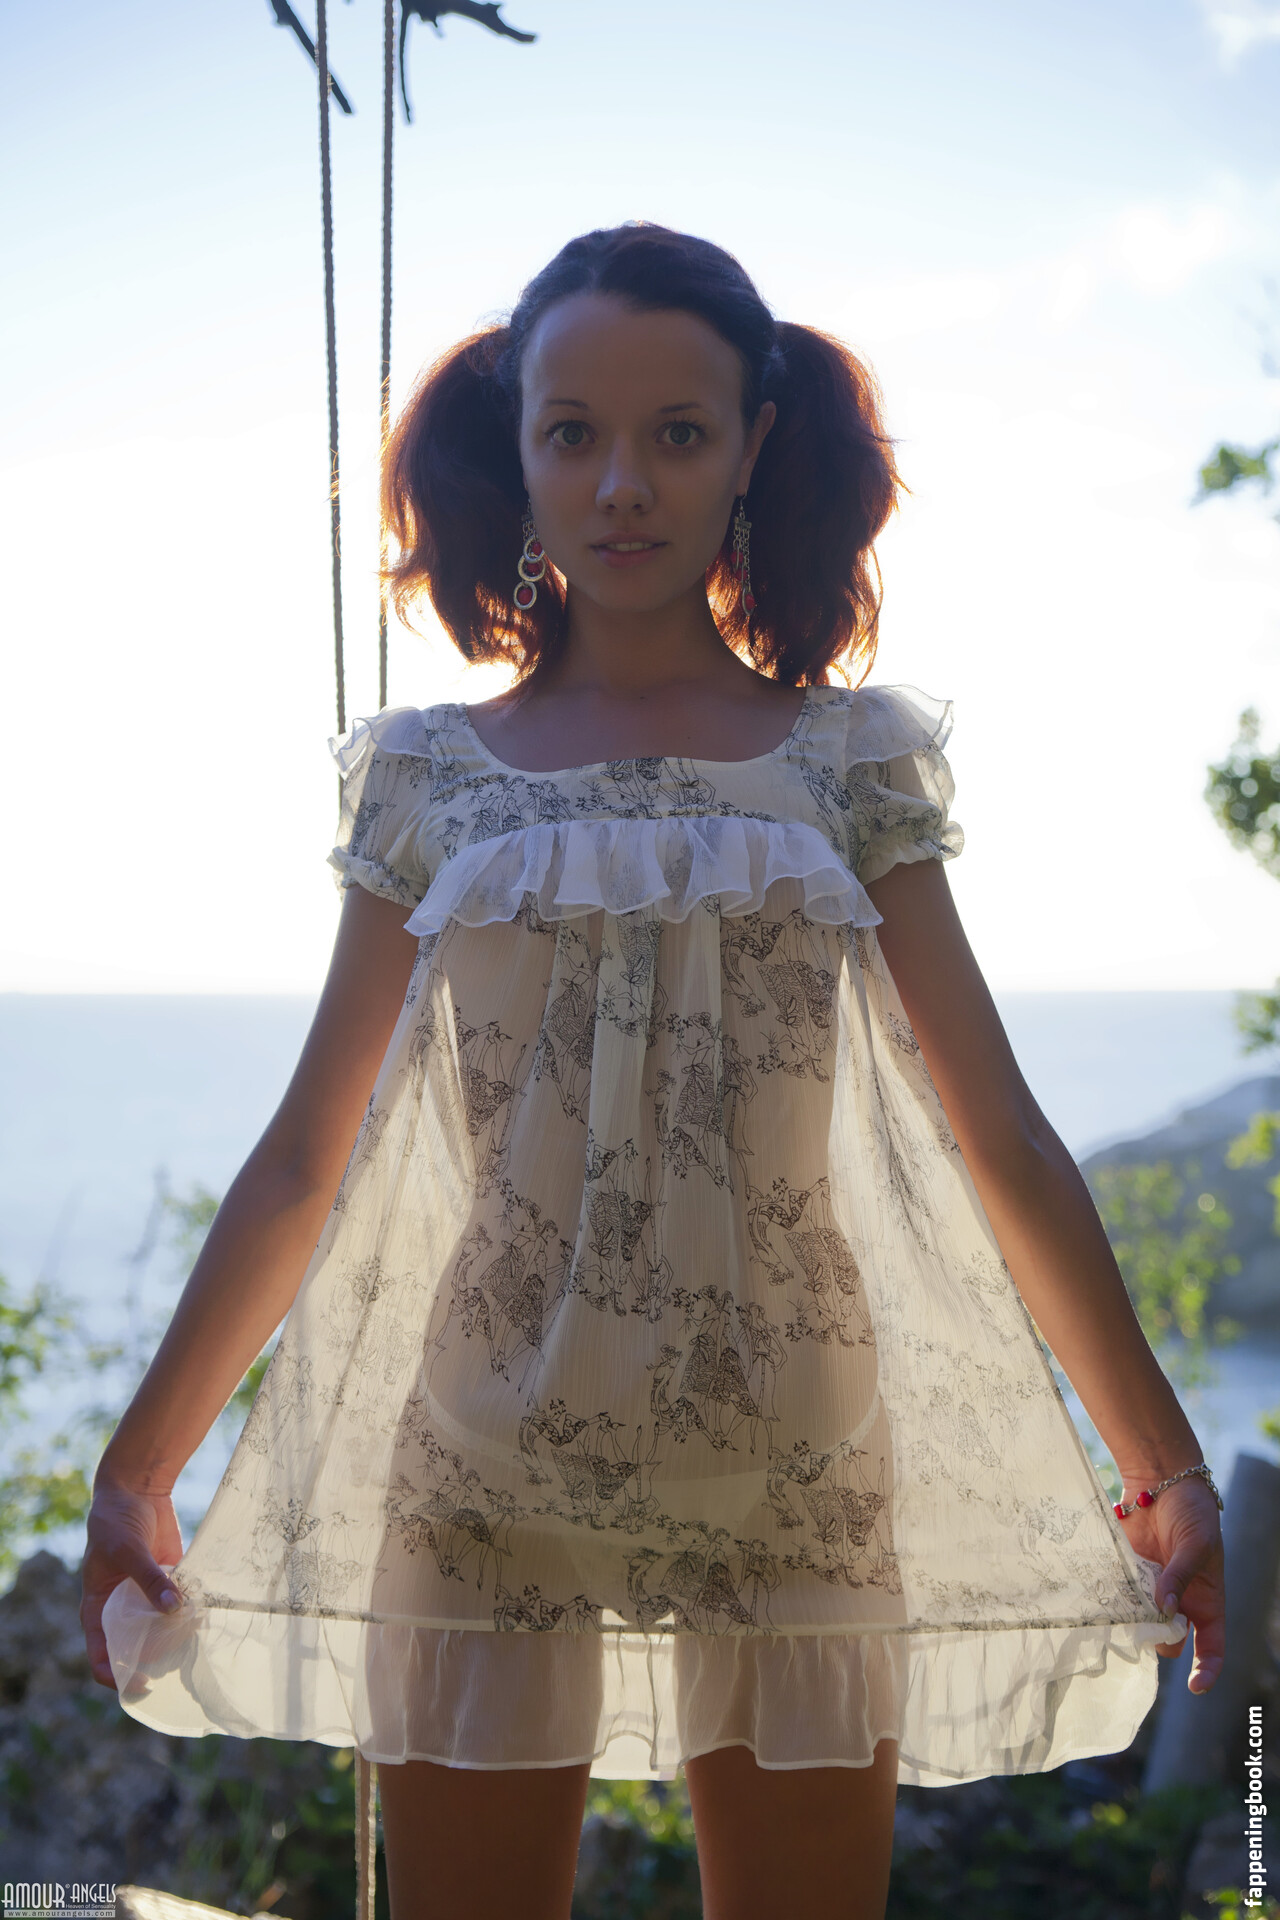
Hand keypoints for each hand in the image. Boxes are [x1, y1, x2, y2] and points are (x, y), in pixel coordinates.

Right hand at [80, 1477, 185, 1689]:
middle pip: (133, 1648)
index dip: (116, 1676)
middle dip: (152, 1660)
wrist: (136, 1488)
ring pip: (157, 1630)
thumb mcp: (127, 1550)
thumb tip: (173, 1609)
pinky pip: (176, 1606)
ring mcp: (143, 1597)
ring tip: (194, 1644)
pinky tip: (204, 1618)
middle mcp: (119, 1609)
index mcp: (97, 1608)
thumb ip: (149, 1580)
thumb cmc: (117, 1520)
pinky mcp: (166, 1582)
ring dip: (174, 1638)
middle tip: (177, 1666)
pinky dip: (188, 1614)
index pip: (101, 1655)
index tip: (140, 1684)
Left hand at [1116, 1476, 1224, 1692]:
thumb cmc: (1193, 1514)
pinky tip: (1103, 1595)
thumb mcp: (1195, 1545)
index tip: (1195, 1686)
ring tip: (1122, 1611)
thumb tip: (1165, 1609)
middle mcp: (1178, 1602)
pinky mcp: (1126, 1575)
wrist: (1161, 1481)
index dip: (1206, 1669)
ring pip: (1140, 1623)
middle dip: (1157, 1639)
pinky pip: (1118, 1597)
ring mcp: (1150, 1590)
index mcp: (1206, 1600)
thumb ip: (1180, 1576)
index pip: (1211, 1646)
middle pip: (1167, 1640)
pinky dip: (1112, 1601)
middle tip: (1146, 1623)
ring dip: (1131, 1622)